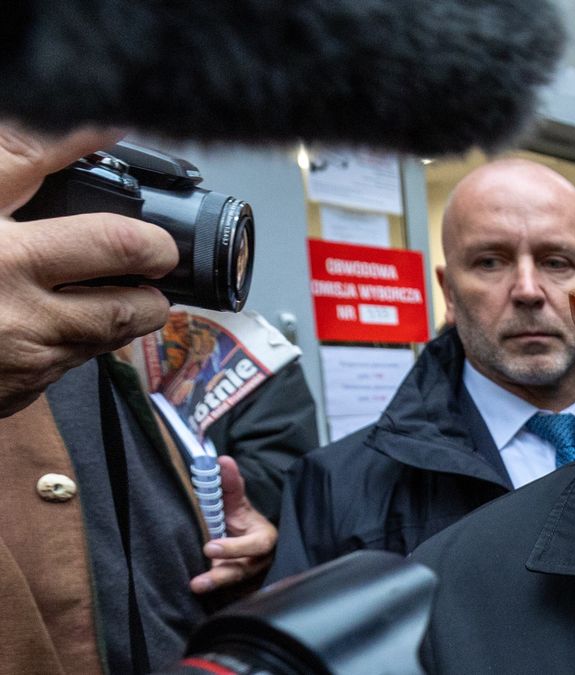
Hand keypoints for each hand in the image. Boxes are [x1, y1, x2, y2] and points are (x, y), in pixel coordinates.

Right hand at [0, 124, 177, 416]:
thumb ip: (24, 156)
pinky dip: (64, 346)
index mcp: (8, 262)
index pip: (120, 247)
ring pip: (102, 344)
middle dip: (151, 291)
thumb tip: (100, 123)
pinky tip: (39, 321)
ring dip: (112, 320)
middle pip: (133, 312)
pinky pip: (60, 372)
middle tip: (144, 271)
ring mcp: (16, 369)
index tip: (157, 241)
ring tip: (95, 290)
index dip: (153, 242)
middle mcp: (22, 325)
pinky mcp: (4, 398)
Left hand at [190, 456, 277, 593]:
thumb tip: (222, 461)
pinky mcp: (237, 590)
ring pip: (235, 584)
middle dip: (222, 574)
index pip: (256, 546)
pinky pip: (227, 594)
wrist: (247, 542)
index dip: (234, 548)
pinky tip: (196, 594)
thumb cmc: (242, 521)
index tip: (209, 547)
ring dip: (215, 585)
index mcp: (264, 539)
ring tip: (195, 586)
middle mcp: (259, 561)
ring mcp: (249, 578)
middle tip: (199, 578)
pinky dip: (214, 595)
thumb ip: (230, 484)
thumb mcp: (238, 503)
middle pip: (244, 570)